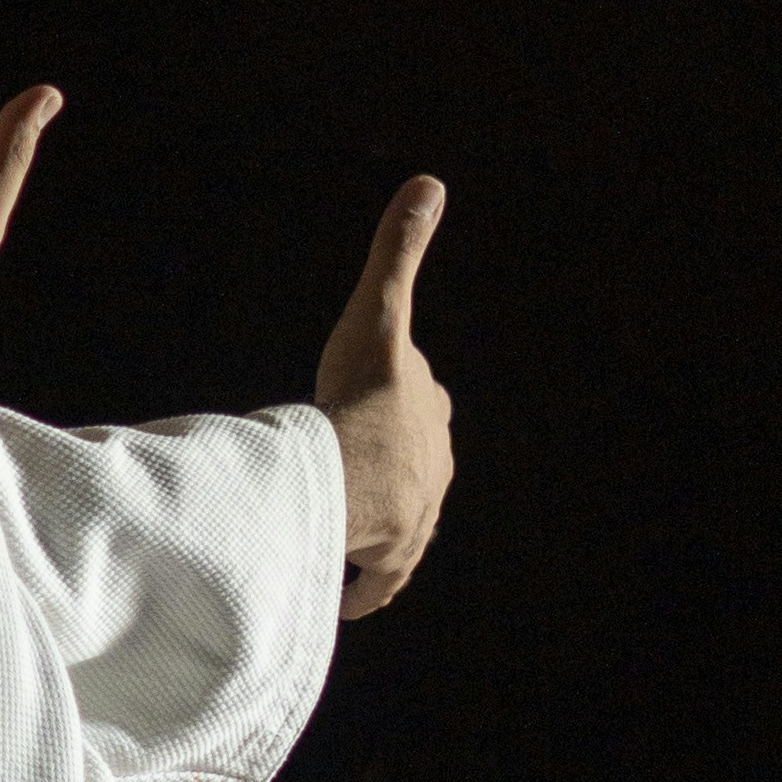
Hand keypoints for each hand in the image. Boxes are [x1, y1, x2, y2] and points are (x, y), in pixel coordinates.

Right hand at [315, 178, 451, 616]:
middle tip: (348, 467)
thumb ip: (400, 251)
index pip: (419, 406)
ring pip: (396, 522)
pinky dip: (365, 587)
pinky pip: (378, 578)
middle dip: (384, 466)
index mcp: (431, 416)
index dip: (394, 401)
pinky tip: (349, 598)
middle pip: (409, 464)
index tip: (367, 401)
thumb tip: (431, 183)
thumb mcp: (379, 312)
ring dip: (375, 527)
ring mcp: (413, 517)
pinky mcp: (387, 560)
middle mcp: (433, 469)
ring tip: (349, 530)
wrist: (351, 474)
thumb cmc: (360, 397)